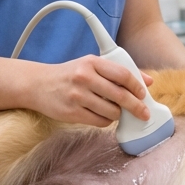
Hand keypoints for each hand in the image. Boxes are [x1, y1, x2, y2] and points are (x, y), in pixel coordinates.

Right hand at [22, 56, 152, 127]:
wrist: (37, 85)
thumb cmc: (69, 74)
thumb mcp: (91, 65)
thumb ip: (118, 72)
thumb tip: (147, 81)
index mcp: (92, 62)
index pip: (123, 74)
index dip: (137, 86)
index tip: (143, 94)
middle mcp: (84, 77)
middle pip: (120, 95)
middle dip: (136, 106)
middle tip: (143, 112)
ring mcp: (77, 96)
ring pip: (111, 111)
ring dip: (118, 114)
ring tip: (115, 110)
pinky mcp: (72, 113)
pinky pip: (99, 121)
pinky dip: (106, 120)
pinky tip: (102, 114)